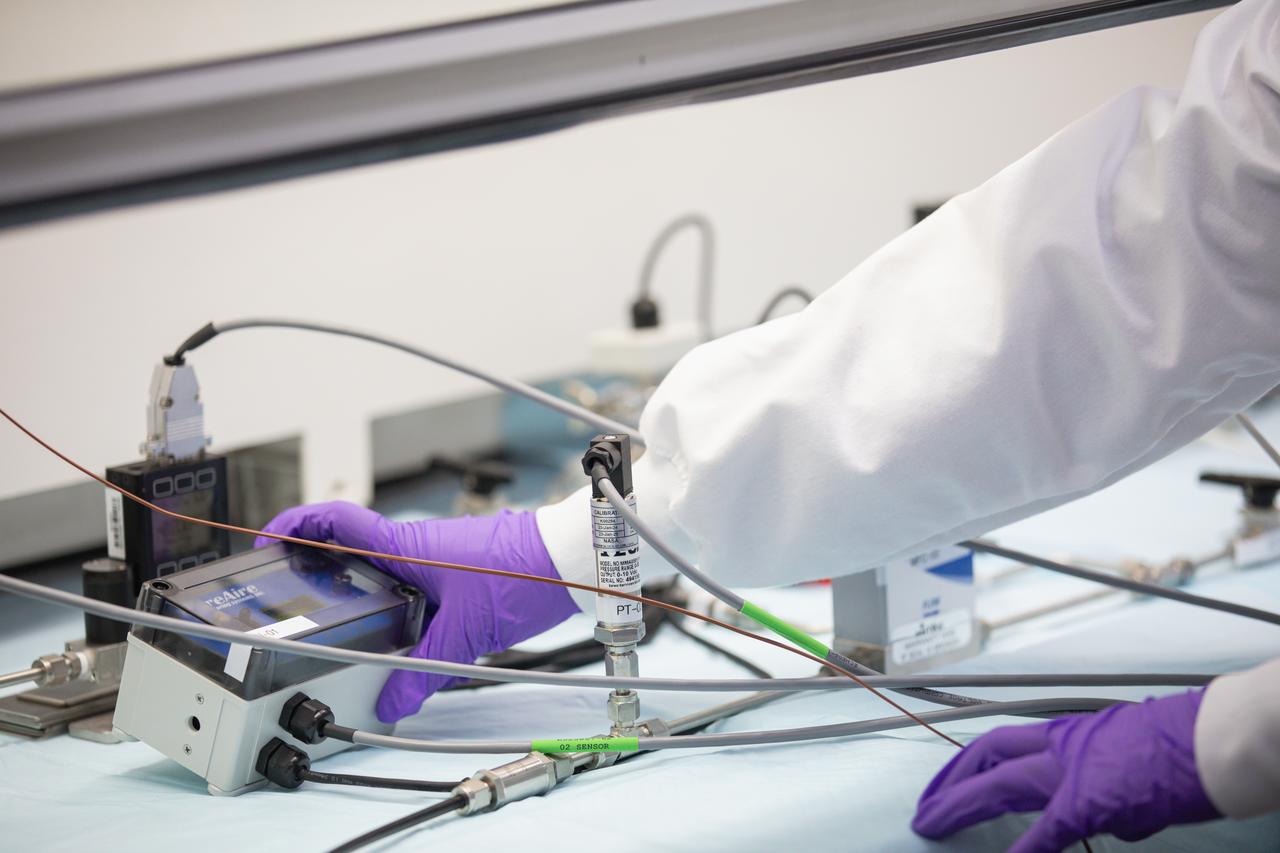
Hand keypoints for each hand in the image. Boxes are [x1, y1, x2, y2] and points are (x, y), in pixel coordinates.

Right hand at [257, 501, 577, 722]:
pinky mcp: (455, 571)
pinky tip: (396, 635)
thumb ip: (426, 670)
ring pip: (382, 570)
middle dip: (319, 568)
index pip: (336, 520)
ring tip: (339, 624)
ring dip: (359, 590)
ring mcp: (435, 556)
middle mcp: (415, 545)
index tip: (267, 541)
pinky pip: (411, 585)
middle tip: (293, 595)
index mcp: (406, 546)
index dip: (295, 524)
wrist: (571, 558)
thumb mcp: (467, 631)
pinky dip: (394, 604)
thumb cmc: (525, 572)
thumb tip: (392, 702)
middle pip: (351, 549)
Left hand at [912, 690, 1220, 851]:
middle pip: (987, 761)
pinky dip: (1024, 848)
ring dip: (962, 807)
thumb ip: (1105, 784)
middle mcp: (1062, 748)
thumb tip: (1108, 815)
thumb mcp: (1126, 754)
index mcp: (1069, 735)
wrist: (1211, 739)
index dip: (967, 762)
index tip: (945, 780)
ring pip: (1000, 786)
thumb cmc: (1181, 744)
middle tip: (924, 810)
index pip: (1000, 743)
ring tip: (933, 826)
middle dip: (950, 785)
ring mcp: (1072, 773)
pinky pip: (1046, 830)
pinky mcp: (1090, 801)